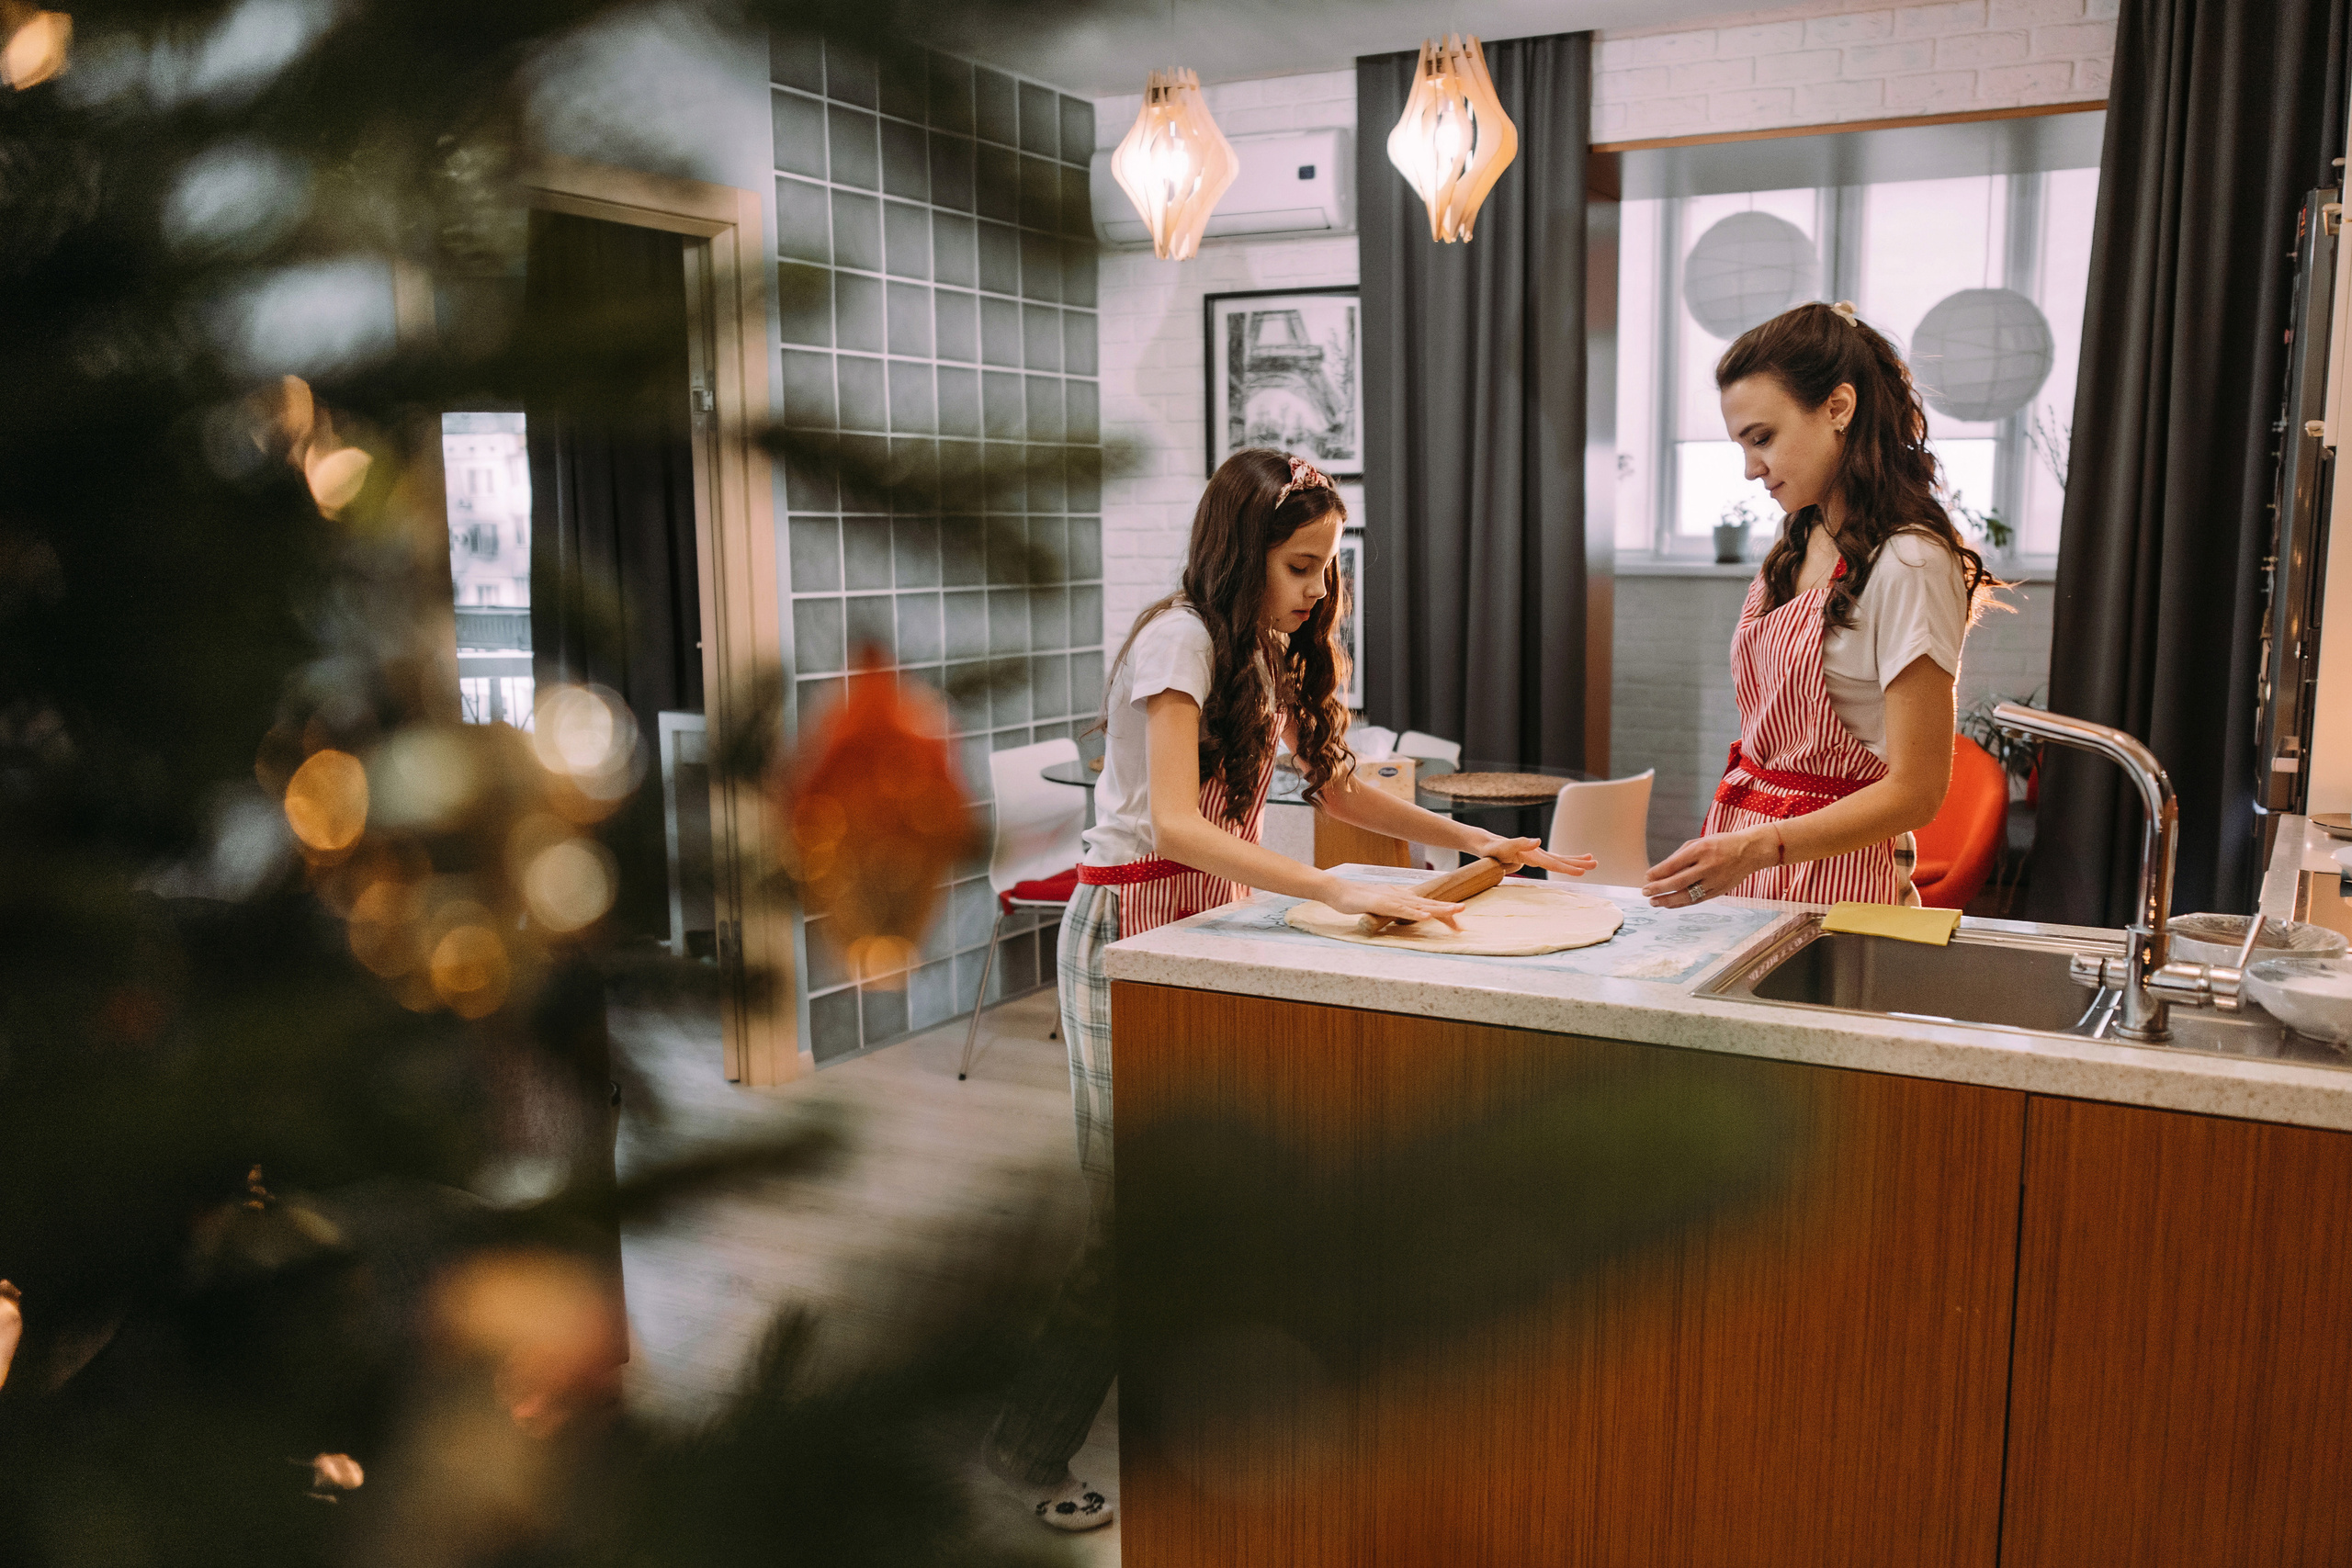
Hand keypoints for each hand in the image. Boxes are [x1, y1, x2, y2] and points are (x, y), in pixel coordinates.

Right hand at [1321, 879, 1466, 930]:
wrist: (1336, 890)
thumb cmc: (1355, 899)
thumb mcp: (1378, 905)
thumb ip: (1392, 909)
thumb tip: (1402, 914)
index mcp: (1400, 896)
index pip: (1425, 904)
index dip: (1441, 911)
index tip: (1456, 920)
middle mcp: (1400, 895)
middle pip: (1428, 902)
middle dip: (1447, 908)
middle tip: (1464, 912)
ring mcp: (1391, 898)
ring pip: (1419, 904)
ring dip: (1438, 908)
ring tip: (1455, 911)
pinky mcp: (1381, 903)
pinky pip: (1401, 909)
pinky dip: (1415, 912)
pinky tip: (1426, 915)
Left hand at [1471, 834, 1596, 876]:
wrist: (1486, 844)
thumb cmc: (1492, 849)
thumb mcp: (1501, 848)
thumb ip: (1519, 843)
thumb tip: (1537, 840)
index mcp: (1532, 853)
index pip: (1552, 862)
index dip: (1567, 868)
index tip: (1582, 872)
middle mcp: (1537, 852)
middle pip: (1561, 859)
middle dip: (1578, 863)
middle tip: (1596, 865)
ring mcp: (1538, 853)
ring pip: (1561, 858)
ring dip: (1577, 861)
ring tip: (1594, 861)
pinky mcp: (1536, 856)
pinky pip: (1554, 860)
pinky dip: (1566, 861)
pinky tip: (1576, 861)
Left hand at [1642, 827, 1774, 906]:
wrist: (1750, 851)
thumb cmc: (1720, 844)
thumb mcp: (1700, 842)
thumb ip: (1680, 855)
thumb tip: (1660, 871)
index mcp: (1701, 850)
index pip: (1674, 864)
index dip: (1658, 873)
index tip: (1646, 877)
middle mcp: (1708, 866)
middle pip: (1678, 881)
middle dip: (1659, 888)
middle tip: (1645, 892)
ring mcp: (1714, 881)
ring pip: (1687, 895)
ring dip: (1668, 900)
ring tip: (1653, 902)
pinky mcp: (1719, 891)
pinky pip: (1697, 900)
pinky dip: (1681, 903)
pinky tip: (1669, 904)